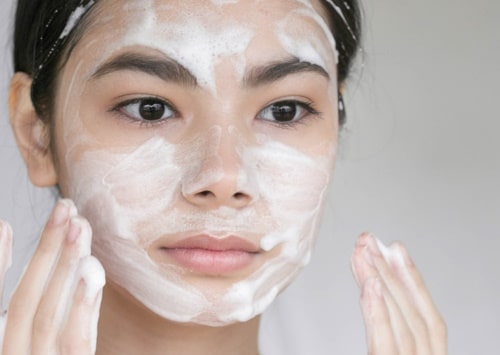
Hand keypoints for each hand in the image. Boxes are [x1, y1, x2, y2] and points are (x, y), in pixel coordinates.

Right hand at [0, 199, 105, 354]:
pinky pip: (75, 343)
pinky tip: (90, 274)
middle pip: (26, 298)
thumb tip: (47, 262)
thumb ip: (41, 312)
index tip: (6, 226)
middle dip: (45, 249)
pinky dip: (81, 308)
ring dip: (64, 266)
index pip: (6, 301)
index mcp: (4, 344)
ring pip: (49, 314)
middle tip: (64, 208)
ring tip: (78, 227)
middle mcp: (13, 353)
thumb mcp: (35, 340)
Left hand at [351, 233, 446, 354]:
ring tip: (363, 251)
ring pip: (399, 318)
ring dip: (381, 280)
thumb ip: (389, 336)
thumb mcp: (393, 349)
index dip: (412, 279)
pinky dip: (377, 309)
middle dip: (390, 271)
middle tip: (368, 240)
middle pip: (411, 311)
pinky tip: (371, 283)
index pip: (427, 316)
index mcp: (429, 354)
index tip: (396, 249)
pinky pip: (383, 339)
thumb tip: (379, 295)